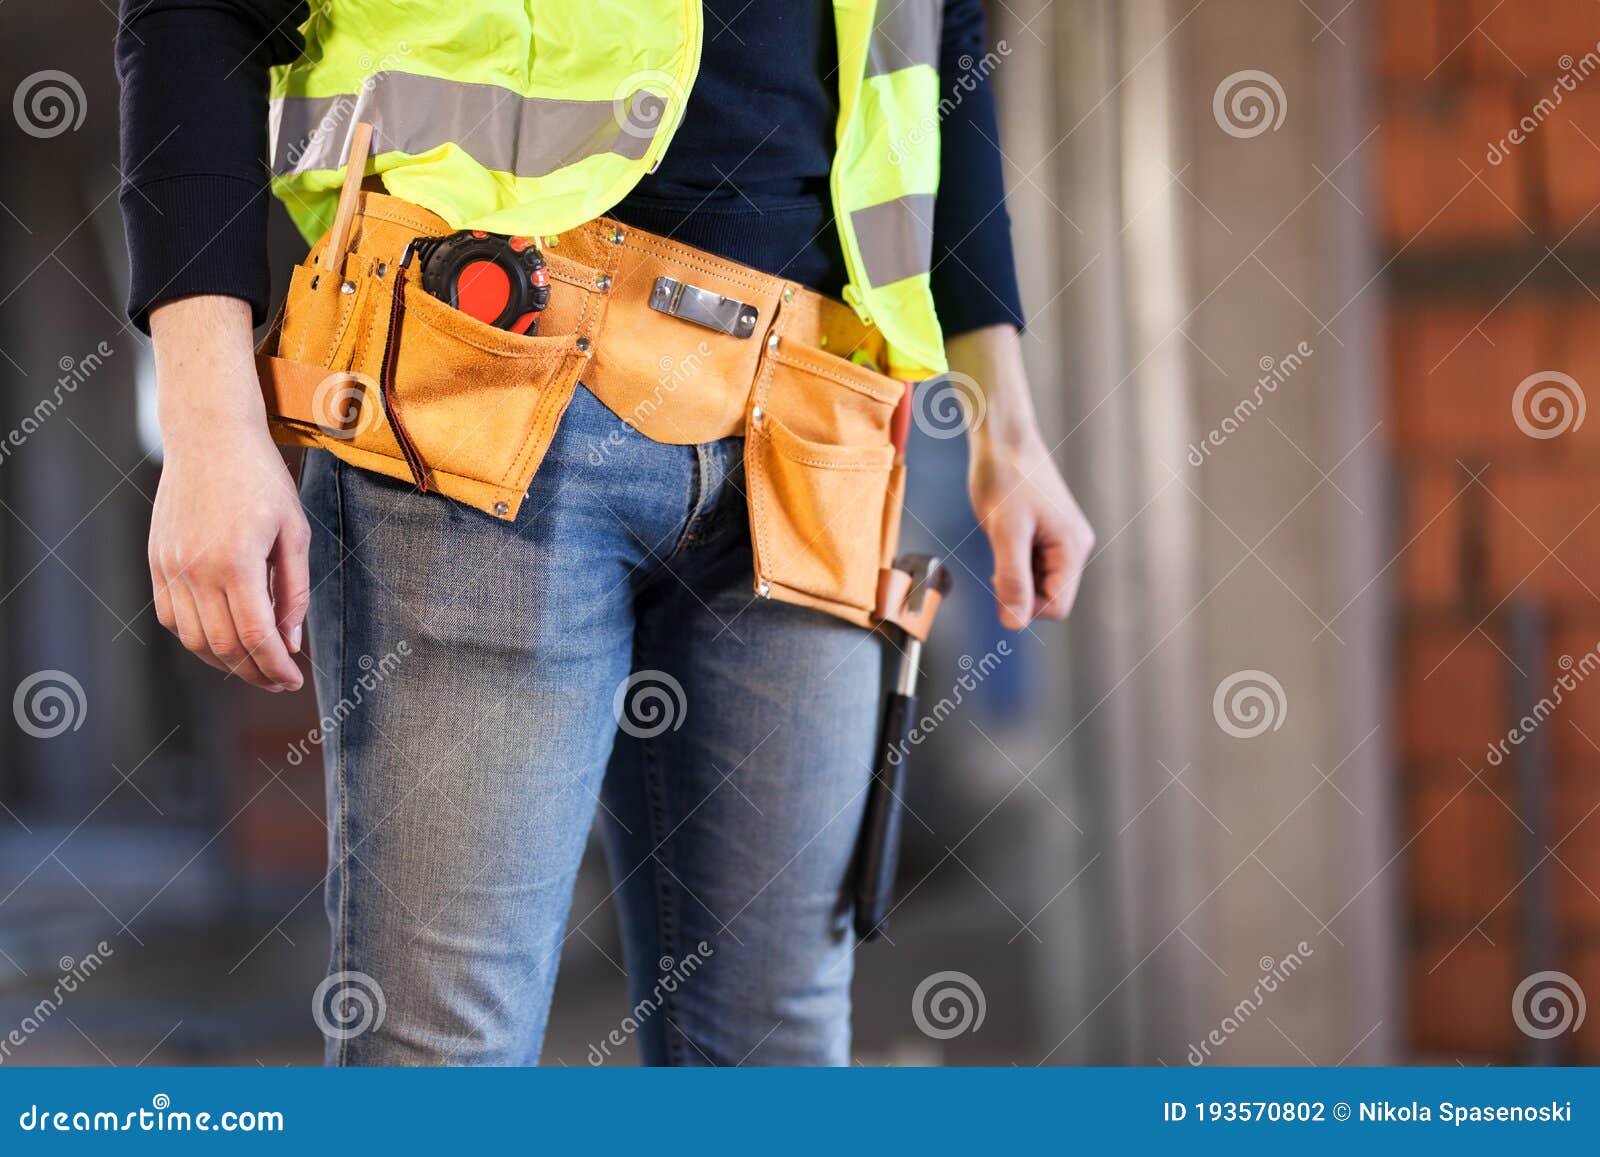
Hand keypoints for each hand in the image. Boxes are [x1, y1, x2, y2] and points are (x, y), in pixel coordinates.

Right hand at [148, 297, 308, 691]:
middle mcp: (196, 569)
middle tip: (279, 680)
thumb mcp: (294, 531)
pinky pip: (171, 617)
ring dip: (224, 662)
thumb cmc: (261, 480)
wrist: (209, 437)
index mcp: (236, 561)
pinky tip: (221, 640)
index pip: (255, 636)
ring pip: (192, 638)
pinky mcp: (156, 561)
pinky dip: (195, 638)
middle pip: (222, 646)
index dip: (276, 666)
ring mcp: (170, 566)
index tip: (294, 680)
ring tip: (254, 666)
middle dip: (254, 672)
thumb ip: (293, 591)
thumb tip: (290, 642)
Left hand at [947, 325, 1094, 630]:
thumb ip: (1012, 579)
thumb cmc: (1005, 477)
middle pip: (1048, 596)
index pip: (1057, 606)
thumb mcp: (1005, 532)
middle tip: (998, 553)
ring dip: (1013, 569)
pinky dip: (1012, 556)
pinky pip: (1030, 562)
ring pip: (1036, 580)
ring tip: (1002, 535)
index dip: (1025, 605)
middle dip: (1019, 585)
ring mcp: (1061, 538)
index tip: (999, 577)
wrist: (1001, 436)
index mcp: (1072, 548)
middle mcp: (1074, 546)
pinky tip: (1003, 531)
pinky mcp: (1045, 530)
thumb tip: (1014, 624)